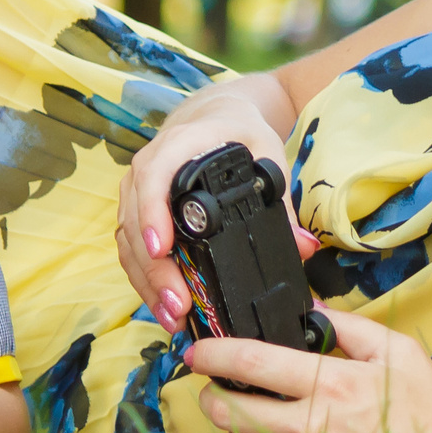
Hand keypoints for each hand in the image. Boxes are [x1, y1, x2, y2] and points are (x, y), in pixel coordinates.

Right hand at [117, 97, 317, 329]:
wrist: (213, 116)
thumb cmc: (239, 134)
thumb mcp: (266, 157)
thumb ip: (281, 205)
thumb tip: (303, 248)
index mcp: (180, 145)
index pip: (155, 177)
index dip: (153, 213)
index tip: (163, 249)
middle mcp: (148, 165)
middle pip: (136, 220)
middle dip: (154, 268)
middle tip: (178, 304)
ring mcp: (135, 189)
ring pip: (128, 240)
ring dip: (146, 282)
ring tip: (172, 316)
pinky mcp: (135, 210)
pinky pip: (130, 248)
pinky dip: (144, 279)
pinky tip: (163, 305)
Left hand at [187, 307, 431, 432]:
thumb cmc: (430, 418)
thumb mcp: (400, 355)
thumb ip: (351, 327)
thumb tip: (311, 308)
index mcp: (329, 385)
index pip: (248, 362)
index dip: (212, 353)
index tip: (197, 351)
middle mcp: (308, 429)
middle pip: (227, 410)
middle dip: (214, 397)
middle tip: (222, 392)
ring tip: (249, 430)